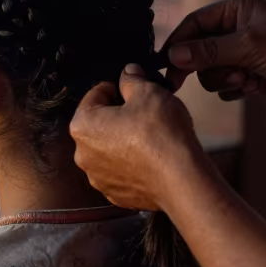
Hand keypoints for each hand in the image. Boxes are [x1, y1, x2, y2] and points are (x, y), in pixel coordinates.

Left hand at [70, 64, 206, 211]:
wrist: (182, 179)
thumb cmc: (162, 136)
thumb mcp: (148, 92)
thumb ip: (132, 79)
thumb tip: (128, 73)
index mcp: (82, 125)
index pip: (95, 94)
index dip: (117, 88)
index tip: (133, 90)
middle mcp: (83, 154)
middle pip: (100, 122)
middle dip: (120, 114)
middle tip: (145, 112)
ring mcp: (98, 177)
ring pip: (110, 147)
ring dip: (125, 139)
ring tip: (151, 135)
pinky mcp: (115, 193)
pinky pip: (120, 170)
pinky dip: (132, 162)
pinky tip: (152, 156)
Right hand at [162, 0, 265, 102]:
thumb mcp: (248, 46)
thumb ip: (208, 51)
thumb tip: (173, 55)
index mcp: (234, 9)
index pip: (194, 23)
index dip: (178, 43)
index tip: (164, 65)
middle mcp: (234, 28)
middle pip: (197, 50)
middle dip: (204, 66)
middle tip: (181, 83)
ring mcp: (240, 52)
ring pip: (209, 71)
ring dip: (222, 79)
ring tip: (243, 80)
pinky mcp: (247, 73)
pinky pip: (223, 85)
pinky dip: (233, 89)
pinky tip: (252, 87)